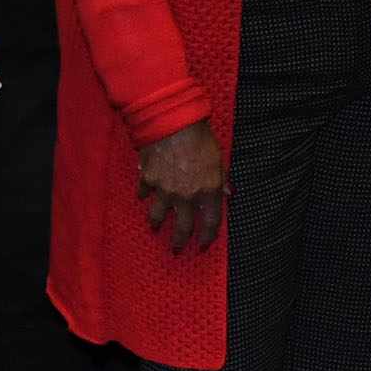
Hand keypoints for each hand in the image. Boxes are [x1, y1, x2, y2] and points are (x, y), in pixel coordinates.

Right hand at [137, 120, 225, 253]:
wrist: (173, 122)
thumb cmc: (200, 138)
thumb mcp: (219, 158)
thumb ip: (222, 179)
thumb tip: (227, 192)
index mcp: (209, 191)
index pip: (211, 222)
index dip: (208, 235)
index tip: (203, 243)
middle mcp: (187, 196)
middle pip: (183, 227)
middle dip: (179, 240)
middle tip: (176, 247)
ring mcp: (165, 190)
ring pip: (157, 216)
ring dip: (156, 222)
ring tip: (154, 226)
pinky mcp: (148, 180)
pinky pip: (144, 193)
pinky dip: (144, 194)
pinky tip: (144, 195)